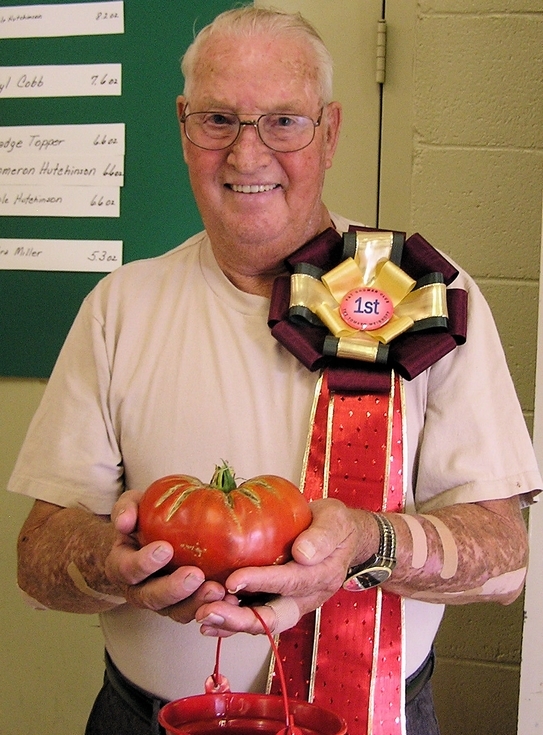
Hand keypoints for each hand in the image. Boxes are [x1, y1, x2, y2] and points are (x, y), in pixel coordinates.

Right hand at [104, 490, 233, 622]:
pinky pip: (194, 612)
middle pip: (151, 597)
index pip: (128, 568)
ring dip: (195, 603)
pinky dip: (211, 607)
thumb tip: (124, 522)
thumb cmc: (142, 520)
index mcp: (122, 565)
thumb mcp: (132, 506)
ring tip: (216, 590)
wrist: (149, 540)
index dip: (145, 562)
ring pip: (174, 611)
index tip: (165, 548)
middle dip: (173, 588)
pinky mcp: (182, 605)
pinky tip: (229, 598)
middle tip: (195, 575)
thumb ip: (126, 509)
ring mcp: (161, 601)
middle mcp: (138, 588)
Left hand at [195, 499, 376, 635]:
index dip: (262, 582)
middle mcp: (307, 597)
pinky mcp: (277, 601)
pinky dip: (230, 622)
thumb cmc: (335, 525)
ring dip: (231, 623)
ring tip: (203, 615)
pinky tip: (206, 618)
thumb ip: (322, 535)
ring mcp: (291, 603)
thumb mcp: (336, 520)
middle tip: (209, 611)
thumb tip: (303, 554)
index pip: (291, 582)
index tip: (234, 579)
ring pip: (261, 622)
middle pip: (274, 617)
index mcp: (322, 576)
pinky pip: (254, 616)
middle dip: (240, 619)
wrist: (340, 536)